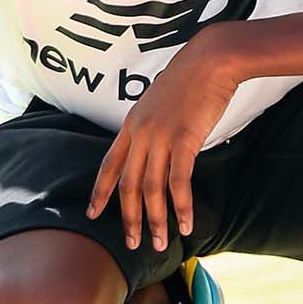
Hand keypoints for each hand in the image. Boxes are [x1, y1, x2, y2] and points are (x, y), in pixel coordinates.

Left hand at [86, 40, 236, 253]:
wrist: (210, 60)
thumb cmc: (190, 79)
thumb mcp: (159, 102)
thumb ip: (152, 127)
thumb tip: (154, 148)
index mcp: (132, 124)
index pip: (109, 164)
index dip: (100, 192)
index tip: (92, 214)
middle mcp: (141, 133)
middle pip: (127, 185)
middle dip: (129, 218)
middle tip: (133, 243)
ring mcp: (161, 136)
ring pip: (151, 189)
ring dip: (156, 220)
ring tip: (160, 243)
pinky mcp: (184, 139)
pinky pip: (179, 182)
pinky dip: (181, 207)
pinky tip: (186, 224)